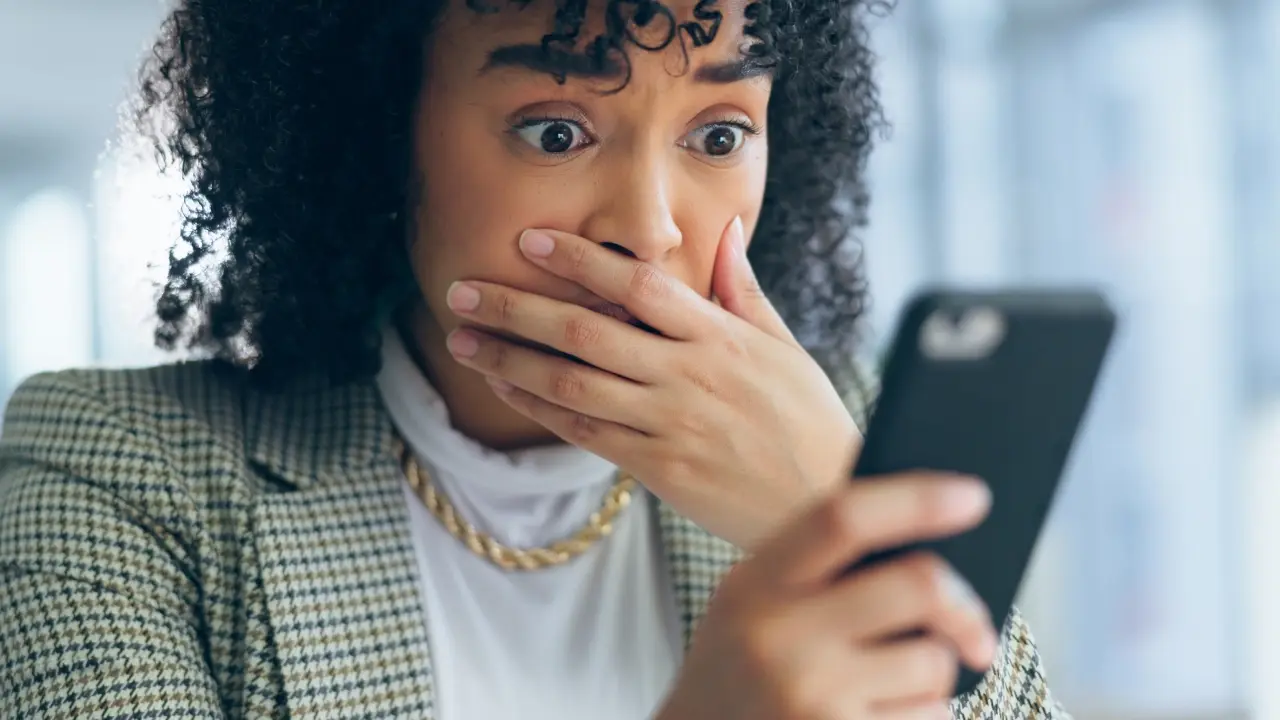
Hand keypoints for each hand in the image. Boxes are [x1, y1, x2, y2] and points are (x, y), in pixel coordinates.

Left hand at [443, 218, 857, 548]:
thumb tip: (725, 226)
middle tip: (462, 288)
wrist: (827, 503)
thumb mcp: (783, 346)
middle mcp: (687, 376)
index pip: (637, 283)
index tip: (529, 239)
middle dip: (516, 306)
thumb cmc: (808, 419)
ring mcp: (667, 424)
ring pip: (570, 383)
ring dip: (508, 357)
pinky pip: (582, 433)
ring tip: (461, 337)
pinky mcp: (656, 468)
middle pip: (585, 331)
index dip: (578, 258)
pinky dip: (536, 407)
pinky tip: (503, 383)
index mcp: (719, 337)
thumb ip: (742, 287)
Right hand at [656, 473, 998, 719]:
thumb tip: (929, 547)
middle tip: (975, 625)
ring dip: (931, 674)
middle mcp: (779, 638)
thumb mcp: (750, 601)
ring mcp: (810, 697)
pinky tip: (873, 718)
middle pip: (917, 585)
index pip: (842, 518)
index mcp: (756, 584)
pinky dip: (920, 717)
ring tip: (883, 688)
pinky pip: (930, 717)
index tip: (973, 496)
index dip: (916, 499)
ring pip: (932, 662)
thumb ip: (816, 566)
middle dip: (963, 605)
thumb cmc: (740, 671)